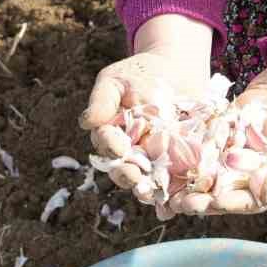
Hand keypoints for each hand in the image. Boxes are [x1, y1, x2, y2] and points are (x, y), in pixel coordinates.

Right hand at [82, 15, 212, 192]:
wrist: (176, 69)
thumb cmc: (140, 73)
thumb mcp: (117, 80)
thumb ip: (102, 100)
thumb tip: (86, 122)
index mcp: (111, 135)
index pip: (106, 145)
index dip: (111, 148)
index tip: (119, 149)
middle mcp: (130, 153)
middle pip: (124, 169)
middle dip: (128, 175)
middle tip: (135, 178)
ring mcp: (155, 160)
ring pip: (149, 180)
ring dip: (151, 189)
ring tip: (156, 193)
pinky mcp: (179, 162)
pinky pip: (177, 178)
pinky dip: (178, 189)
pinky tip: (180, 196)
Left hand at [168, 50, 266, 216]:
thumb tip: (263, 195)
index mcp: (258, 191)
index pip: (241, 203)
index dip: (227, 204)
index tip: (214, 202)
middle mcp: (236, 183)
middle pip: (214, 197)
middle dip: (198, 201)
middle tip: (182, 204)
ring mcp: (220, 166)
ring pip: (198, 181)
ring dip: (182, 188)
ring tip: (168, 193)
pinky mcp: (208, 147)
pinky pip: (192, 155)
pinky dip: (177, 161)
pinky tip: (164, 164)